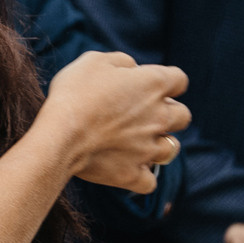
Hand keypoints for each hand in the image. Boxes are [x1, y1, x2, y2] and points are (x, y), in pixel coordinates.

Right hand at [41, 50, 190, 194]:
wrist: (60, 136)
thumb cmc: (74, 93)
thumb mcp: (93, 61)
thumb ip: (121, 62)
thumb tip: (132, 68)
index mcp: (153, 85)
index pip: (179, 80)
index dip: (166, 81)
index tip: (147, 84)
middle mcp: (160, 117)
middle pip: (183, 116)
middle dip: (168, 114)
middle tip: (142, 115)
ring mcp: (149, 148)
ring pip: (171, 149)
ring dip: (158, 145)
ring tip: (136, 143)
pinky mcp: (133, 174)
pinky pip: (149, 181)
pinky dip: (141, 176)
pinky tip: (127, 168)